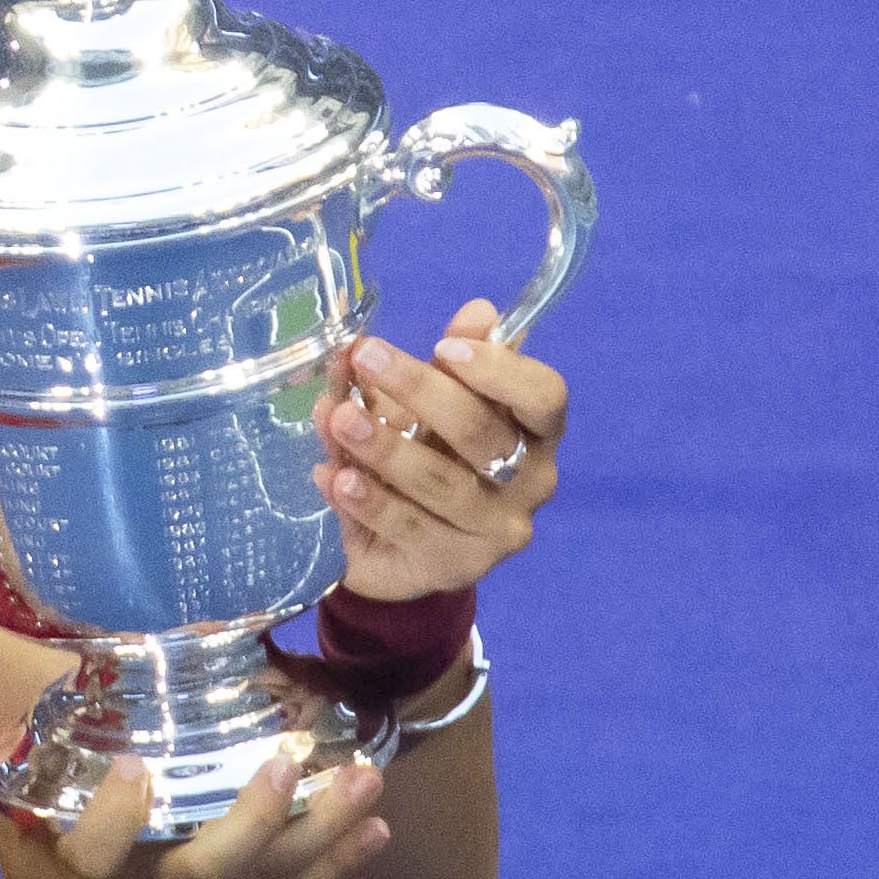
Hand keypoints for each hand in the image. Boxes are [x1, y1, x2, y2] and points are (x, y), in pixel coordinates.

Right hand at [0, 686, 394, 878]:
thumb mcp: (8, 848)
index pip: (94, 850)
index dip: (117, 814)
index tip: (139, 764)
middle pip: (207, 867)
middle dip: (253, 818)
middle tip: (288, 762)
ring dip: (322, 832)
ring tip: (367, 780)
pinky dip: (335, 868)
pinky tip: (377, 829)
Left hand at [320, 298, 569, 603]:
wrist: (399, 549)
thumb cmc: (427, 456)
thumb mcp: (433, 404)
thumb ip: (452, 361)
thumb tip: (479, 311)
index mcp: (537, 434)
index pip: (545, 397)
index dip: (499, 370)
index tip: (442, 348)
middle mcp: (531, 484)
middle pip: (483, 433)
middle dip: (420, 391)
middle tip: (364, 359)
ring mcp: (495, 533)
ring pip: (442, 484)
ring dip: (385, 447)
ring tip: (339, 419)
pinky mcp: (453, 567)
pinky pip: (407, 527)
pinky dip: (366, 499)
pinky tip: (333, 476)